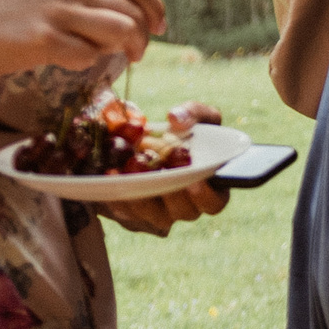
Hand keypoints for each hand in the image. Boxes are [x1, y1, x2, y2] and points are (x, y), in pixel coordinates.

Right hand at [0, 0, 165, 81]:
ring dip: (125, 49)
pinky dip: (89, 62)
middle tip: (138, 53)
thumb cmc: (8, 13)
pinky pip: (88, 55)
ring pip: (120, 30)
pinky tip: (72, 60)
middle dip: (144, 36)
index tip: (161, 26)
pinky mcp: (45, 39)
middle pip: (134, 11)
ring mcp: (59, 10)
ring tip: (116, 58)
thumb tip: (132, 10)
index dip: (157, 8)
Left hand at [98, 102, 230, 236]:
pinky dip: (120, 196)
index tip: (195, 181)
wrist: (151, 142)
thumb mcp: (195, 115)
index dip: (207, 196)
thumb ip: (192, 113)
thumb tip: (175, 119)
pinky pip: (129, 212)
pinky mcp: (137, 213)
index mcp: (211, 186)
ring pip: (155, 215)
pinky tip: (113, 175)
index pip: (215, 202)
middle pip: (184, 212)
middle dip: (173, 196)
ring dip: (143, 197)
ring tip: (131, 170)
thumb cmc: (184, 131)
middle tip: (162, 177)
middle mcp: (188, 204)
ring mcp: (162, 212)